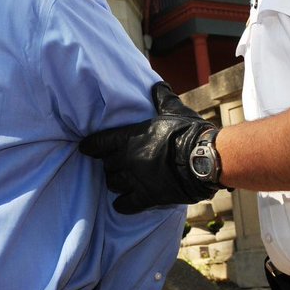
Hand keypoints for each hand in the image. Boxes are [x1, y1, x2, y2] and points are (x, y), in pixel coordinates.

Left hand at [81, 82, 220, 211]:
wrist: (204, 158)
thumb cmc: (189, 131)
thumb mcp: (174, 110)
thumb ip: (161, 99)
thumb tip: (158, 85)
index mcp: (130, 137)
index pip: (99, 142)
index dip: (90, 146)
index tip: (84, 148)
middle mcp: (128, 159)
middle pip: (107, 165)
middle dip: (109, 165)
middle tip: (114, 165)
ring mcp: (136, 179)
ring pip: (113, 184)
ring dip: (114, 182)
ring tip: (119, 181)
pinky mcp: (148, 196)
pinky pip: (126, 204)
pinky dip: (122, 205)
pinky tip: (121, 203)